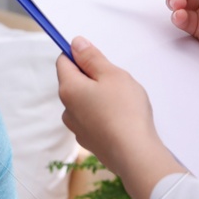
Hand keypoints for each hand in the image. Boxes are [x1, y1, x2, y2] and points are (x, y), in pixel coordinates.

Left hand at [56, 38, 182, 198]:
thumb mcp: (112, 74)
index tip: (96, 56)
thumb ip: (92, 58)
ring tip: (122, 101)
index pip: (63, 62)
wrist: (135, 154)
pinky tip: (121, 118)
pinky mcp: (90, 141)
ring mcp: (77, 128)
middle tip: (116, 80)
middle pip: (74, 82)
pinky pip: (92, 120)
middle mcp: (67, 109)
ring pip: (84, 102)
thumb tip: (75, 44)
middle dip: (93, 77)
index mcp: (68, 89)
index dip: (78, 54)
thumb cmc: (125, 111)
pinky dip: (103, 115)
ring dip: (98, 97)